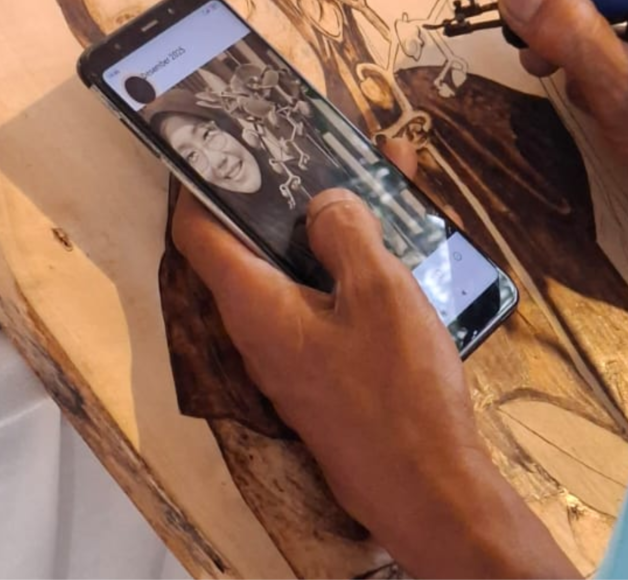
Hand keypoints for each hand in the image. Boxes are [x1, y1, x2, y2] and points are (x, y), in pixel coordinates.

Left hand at [172, 140, 577, 579]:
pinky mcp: (327, 367)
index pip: (198, 229)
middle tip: (316, 143)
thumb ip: (345, 233)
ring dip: (330, 222)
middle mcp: (261, 327)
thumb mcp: (377, 292)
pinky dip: (352, 261)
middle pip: (253, 243)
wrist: (429, 490)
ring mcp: (295, 351)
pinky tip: (399, 237)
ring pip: (299, 267)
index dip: (200, 179)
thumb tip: (322, 203)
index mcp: (254, 303)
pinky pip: (328, 298)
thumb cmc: (397, 389)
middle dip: (284, 190)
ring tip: (374, 173)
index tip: (222, 136)